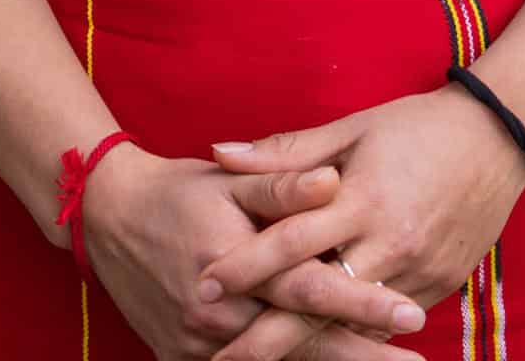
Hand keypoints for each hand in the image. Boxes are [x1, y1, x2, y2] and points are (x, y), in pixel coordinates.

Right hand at [74, 142, 428, 360]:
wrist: (109, 219)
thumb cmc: (179, 191)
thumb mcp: (229, 181)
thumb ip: (283, 185)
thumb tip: (334, 181)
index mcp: (238, 265)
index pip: (312, 290)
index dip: (363, 303)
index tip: (412, 313)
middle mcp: (220, 316)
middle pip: (302, 343)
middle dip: (361, 357)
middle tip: (415, 360)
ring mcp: (199, 347)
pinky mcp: (183, 360)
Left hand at [197, 90, 524, 360]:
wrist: (497, 138)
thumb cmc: (417, 126)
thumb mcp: (352, 128)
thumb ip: (286, 151)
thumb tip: (220, 150)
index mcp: (363, 198)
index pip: (292, 241)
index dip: (246, 266)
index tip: (205, 285)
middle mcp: (391, 242)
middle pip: (317, 302)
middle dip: (266, 337)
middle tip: (220, 357)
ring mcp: (419, 271)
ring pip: (352, 322)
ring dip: (308, 345)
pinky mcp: (439, 287)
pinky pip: (386, 322)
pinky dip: (353, 333)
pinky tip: (321, 348)